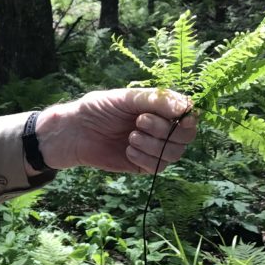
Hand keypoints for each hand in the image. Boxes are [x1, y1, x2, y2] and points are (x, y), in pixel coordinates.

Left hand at [34, 88, 196, 173]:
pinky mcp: (144, 165)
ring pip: (175, 153)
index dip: (186, 117)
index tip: (174, 115)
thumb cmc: (99, 109)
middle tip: (140, 121)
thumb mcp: (126, 98)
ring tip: (130, 136)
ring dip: (153, 145)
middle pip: (186, 135)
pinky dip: (145, 158)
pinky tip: (128, 150)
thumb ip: (155, 100)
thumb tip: (185, 107)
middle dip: (165, 129)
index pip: (189, 114)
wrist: (76, 131)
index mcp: (161, 108)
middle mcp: (162, 128)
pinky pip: (159, 167)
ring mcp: (155, 148)